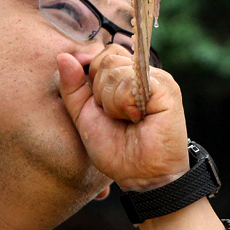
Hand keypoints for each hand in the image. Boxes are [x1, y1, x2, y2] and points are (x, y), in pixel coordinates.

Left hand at [57, 46, 188, 191]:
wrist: (139, 174)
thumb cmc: (114, 148)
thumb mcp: (83, 115)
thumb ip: (72, 86)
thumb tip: (63, 56)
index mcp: (125, 76)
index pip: (102, 55)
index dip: (94, 80)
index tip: (103, 107)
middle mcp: (142, 73)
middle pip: (106, 60)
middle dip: (101, 93)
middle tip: (117, 116)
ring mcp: (156, 79)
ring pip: (115, 70)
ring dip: (113, 103)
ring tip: (128, 119)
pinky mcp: (166, 88)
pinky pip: (130, 83)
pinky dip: (124, 105)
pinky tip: (137, 118)